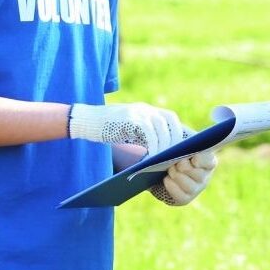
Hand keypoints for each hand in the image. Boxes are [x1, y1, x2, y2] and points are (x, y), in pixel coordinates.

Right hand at [68, 103, 184, 154]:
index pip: (171, 118)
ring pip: (162, 127)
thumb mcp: (129, 131)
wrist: (85, 121)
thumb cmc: (107, 130)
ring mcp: (138, 112)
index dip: (179, 132)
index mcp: (147, 111)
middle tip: (176, 156)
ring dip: (165, 145)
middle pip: (171, 120)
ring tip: (164, 160)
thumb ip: (144, 135)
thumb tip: (160, 154)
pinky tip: (150, 159)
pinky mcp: (130, 118)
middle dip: (176, 139)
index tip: (184, 148)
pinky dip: (153, 146)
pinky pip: (149, 133)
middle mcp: (145, 109)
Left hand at [150, 150, 217, 205]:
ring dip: (177, 176)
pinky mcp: (186, 199)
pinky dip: (172, 187)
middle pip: (198, 175)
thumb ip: (181, 144)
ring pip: (190, 186)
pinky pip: (181, 196)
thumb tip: (171, 136)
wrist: (163, 168)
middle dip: (184, 168)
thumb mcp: (178, 146)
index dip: (202, 160)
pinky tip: (166, 180)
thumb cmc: (174, 153)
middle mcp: (205, 176)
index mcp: (207, 161)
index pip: (209, 161)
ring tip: (170, 170)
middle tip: (176, 162)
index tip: (193, 158)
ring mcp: (196, 189)